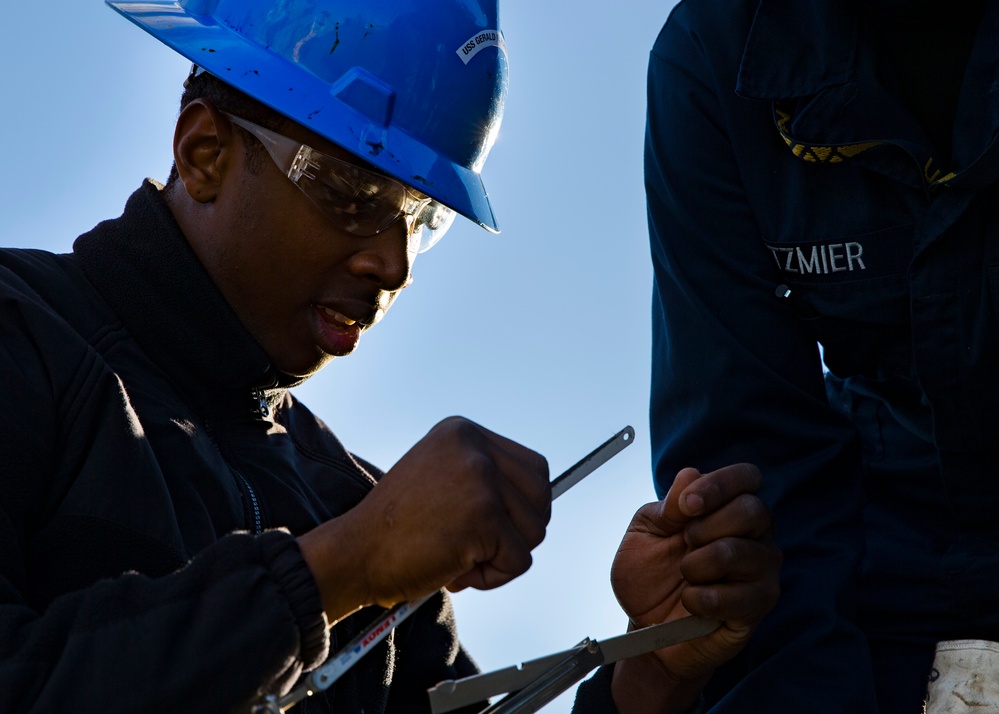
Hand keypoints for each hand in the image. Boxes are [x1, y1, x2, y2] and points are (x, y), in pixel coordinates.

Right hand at [298, 417, 550, 621]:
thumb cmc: (396, 529)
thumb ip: (484, 478)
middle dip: (518, 532)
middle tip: (476, 545)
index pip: (534, 468)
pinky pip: (519, 561)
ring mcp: (481, 478)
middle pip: (542, 497)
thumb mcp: (441, 479)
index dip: (521, 507)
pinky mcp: (484, 515)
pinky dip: (492, 577)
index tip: (488, 525)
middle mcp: (474, 446)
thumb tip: (542, 499)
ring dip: (501, 556)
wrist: (354, 554)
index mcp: (463, 432)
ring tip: (458, 555)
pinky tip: (455, 570)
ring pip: (534, 530)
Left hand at [609, 464, 780, 712]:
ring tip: (685, 575)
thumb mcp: (645, 533)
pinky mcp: (759, 604)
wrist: (647, 626)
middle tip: (685, 543)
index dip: (718, 485)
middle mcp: (755, 533)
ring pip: (740, 552)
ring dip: (697, 565)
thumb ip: (668, 506)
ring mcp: (761, 569)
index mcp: (728, 506)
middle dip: (705, 527)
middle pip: (751, 510)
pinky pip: (736, 595)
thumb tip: (691, 475)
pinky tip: (691, 601)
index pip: (746, 477)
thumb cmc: (650, 575)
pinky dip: (700, 598)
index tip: (686, 505)